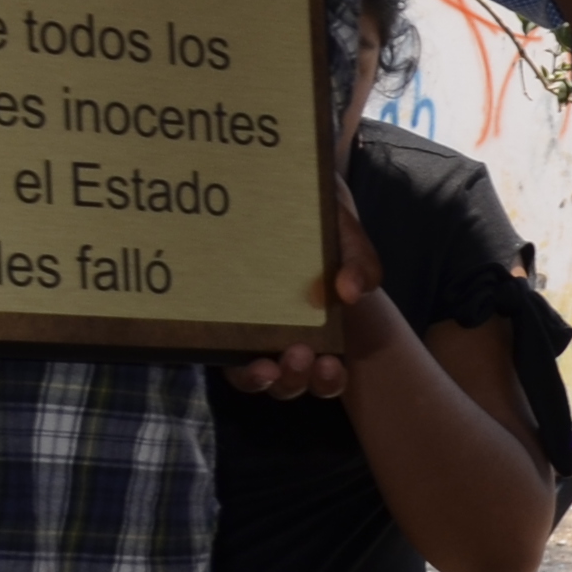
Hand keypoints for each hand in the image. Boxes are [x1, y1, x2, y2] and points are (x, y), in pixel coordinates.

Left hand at [226, 169, 383, 400]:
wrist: (282, 189)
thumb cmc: (319, 222)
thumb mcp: (346, 236)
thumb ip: (360, 261)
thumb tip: (351, 292)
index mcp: (318, 330)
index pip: (322, 373)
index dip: (326, 382)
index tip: (329, 363)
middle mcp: (280, 339)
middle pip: (285, 383)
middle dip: (295, 379)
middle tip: (301, 354)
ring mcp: (244, 331)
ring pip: (247, 376)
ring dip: (259, 379)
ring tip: (268, 365)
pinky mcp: (211, 317)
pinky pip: (212, 347)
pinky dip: (220, 349)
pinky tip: (225, 332)